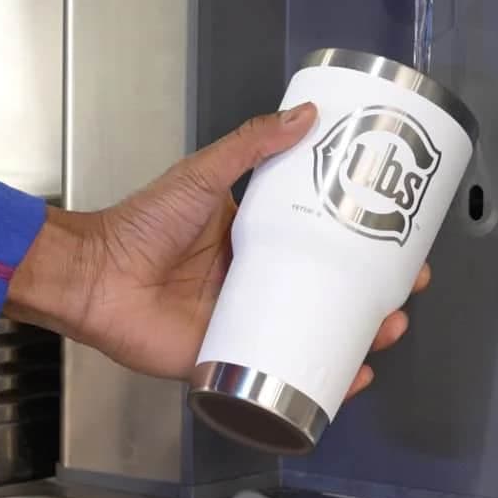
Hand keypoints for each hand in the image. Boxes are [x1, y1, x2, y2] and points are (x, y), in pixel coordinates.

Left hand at [5, 105, 427, 397]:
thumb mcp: (201, 174)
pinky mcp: (226, 360)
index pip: (321, 245)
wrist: (95, 275)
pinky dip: (313, 382)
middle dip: (372, 303)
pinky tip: (345, 382)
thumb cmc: (140, 225)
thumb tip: (306, 114)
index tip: (401, 249)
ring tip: (384, 336)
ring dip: (354, 343)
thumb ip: (250, 144)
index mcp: (254, 240)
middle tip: (403, 301)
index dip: (363, 250)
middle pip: (326, 296)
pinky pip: (276, 374)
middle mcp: (255, 283)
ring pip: (311, 338)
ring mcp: (243, 324)